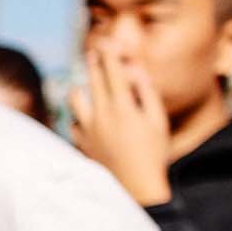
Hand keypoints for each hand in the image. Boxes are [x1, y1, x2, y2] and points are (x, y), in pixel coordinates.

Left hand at [70, 43, 174, 205]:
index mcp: (122, 107)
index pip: (112, 72)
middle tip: (92, 52)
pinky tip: (87, 120)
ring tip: (84, 88)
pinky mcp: (81, 144)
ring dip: (80, 90)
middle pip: (92, 80)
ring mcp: (87, 130)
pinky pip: (74, 124)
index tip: (106, 42)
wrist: (136, 188)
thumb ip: (146, 93)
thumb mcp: (157, 121)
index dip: (109, 55)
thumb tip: (136, 71)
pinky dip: (80, 118)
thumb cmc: (153, 154)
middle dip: (92, 63)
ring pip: (75, 100)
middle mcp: (100, 115)